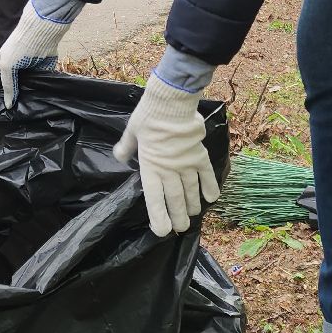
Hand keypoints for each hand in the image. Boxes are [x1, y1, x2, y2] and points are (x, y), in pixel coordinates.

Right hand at [0, 1, 72, 107]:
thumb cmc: (19, 46)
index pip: (1, 82)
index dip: (3, 94)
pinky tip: (41, 100)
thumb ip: (7, 86)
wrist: (41, 32)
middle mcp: (17, 67)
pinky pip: (42, 82)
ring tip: (30, 109)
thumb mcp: (7, 66)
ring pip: (29, 85)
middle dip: (17, 96)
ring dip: (30, 94)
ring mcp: (30, 68)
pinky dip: (42, 89)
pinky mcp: (44, 69)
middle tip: (18, 112)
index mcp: (4, 64)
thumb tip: (8, 105)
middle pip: (16, 85)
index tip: (5, 108)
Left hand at [114, 74, 219, 236]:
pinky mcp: (200, 155)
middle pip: (175, 200)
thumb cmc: (148, 116)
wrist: (171, 102)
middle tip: (181, 228)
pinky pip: (207, 175)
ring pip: (191, 191)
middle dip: (178, 217)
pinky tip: (212, 198)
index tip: (163, 230)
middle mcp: (169, 171)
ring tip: (194, 215)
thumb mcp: (131, 131)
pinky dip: (210, 187)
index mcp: (150, 167)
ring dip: (192, 205)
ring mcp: (186, 164)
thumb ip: (126, 147)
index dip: (159, 217)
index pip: (154, 198)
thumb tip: (119, 156)